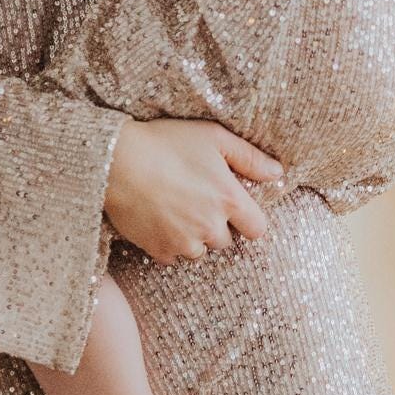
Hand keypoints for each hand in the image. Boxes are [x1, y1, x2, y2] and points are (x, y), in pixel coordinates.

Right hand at [102, 119, 283, 263]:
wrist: (116, 161)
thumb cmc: (166, 143)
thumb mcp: (214, 138)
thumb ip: (250, 157)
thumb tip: (278, 173)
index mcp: (229, 200)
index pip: (258, 229)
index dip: (248, 219)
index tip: (234, 208)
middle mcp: (210, 227)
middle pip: (226, 241)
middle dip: (215, 226)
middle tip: (195, 201)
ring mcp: (184, 242)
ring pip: (199, 251)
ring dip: (193, 237)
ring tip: (175, 209)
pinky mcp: (159, 250)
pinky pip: (172, 256)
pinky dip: (169, 243)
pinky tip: (158, 219)